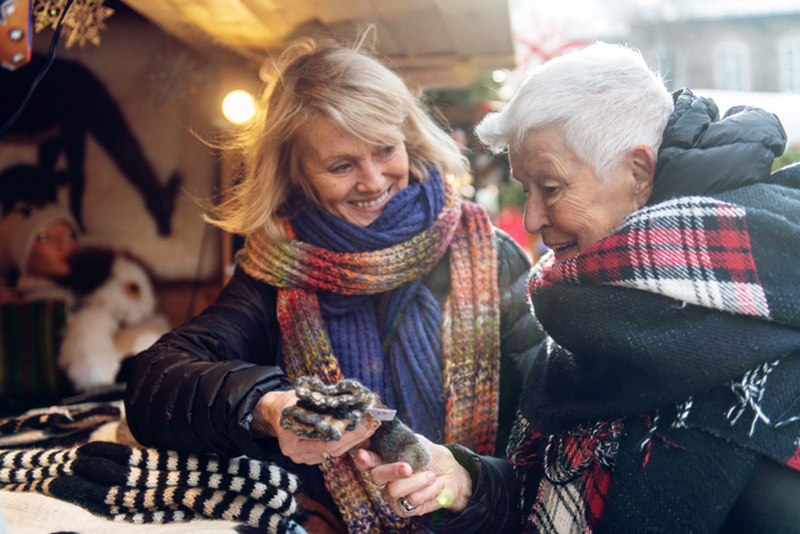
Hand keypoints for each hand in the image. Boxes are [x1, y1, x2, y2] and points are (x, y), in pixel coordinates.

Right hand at [251, 389, 377, 464]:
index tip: (365, 421)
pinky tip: (357, 433)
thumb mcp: (303, 395)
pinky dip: (344, 443)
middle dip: (356, 437)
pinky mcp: (307, 458)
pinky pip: (330, 453)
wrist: (273, 413)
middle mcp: (295, 451)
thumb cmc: (290, 401)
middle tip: (373, 424)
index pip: (326, 440)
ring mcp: (300, 457)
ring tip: (370, 427)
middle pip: (333, 450)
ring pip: (333, 453)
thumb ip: (324, 400)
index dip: (349, 433)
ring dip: (353, 441)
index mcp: (291, 435)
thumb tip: (352, 397)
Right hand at [353, 434, 472, 516]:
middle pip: (376, 476)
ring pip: (394, 490)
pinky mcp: (404, 509)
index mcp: (382, 459)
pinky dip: (429, 490)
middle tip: (408, 468)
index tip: (364, 454)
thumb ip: (403, 440)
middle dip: (392, 470)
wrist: (452, 474)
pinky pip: (412, 501)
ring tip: (432, 476)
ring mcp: (392, 495)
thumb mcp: (419, 442)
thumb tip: (391, 434)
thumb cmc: (433, 456)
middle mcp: (383, 479)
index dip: (362, 458)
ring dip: (418, 480)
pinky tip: (436, 485)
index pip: (364, 460)